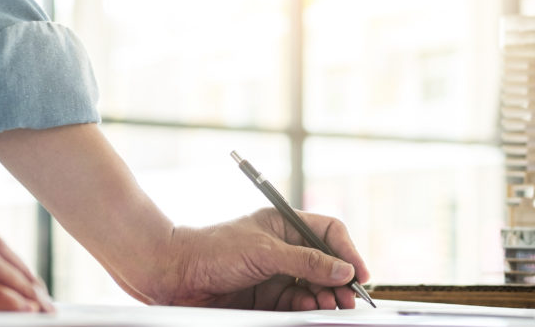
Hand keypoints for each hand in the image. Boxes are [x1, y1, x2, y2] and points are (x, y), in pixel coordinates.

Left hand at [157, 208, 370, 310]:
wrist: (175, 275)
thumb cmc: (213, 251)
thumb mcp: (264, 252)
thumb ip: (305, 261)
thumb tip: (343, 270)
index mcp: (283, 225)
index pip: (327, 232)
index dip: (347, 250)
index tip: (359, 273)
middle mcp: (283, 248)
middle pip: (325, 263)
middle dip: (340, 280)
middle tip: (350, 299)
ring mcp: (275, 273)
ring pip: (313, 286)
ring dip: (326, 296)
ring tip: (331, 306)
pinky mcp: (266, 297)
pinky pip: (296, 302)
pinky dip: (308, 306)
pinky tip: (311, 309)